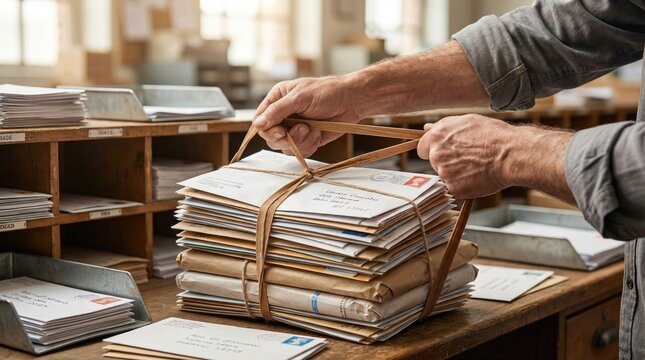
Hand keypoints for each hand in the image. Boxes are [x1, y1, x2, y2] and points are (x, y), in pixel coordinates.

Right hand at [253, 75, 361, 157]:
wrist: (351, 101)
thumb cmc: (328, 92)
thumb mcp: (300, 97)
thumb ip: (278, 110)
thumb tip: (258, 124)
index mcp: (277, 99)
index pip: (260, 120)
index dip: (267, 129)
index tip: (281, 131)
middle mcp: (283, 115)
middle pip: (271, 137)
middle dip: (287, 137)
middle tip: (302, 129)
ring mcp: (294, 129)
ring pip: (285, 147)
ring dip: (300, 141)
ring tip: (313, 128)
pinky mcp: (306, 139)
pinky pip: (299, 152)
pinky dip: (309, 145)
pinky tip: (318, 133)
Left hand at [417, 114, 573, 199]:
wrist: (511, 154)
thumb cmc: (494, 135)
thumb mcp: (468, 122)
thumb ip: (444, 127)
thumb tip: (427, 128)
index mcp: (437, 136)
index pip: (421, 148)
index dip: (432, 150)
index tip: (444, 152)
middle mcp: (436, 154)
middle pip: (434, 162)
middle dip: (447, 161)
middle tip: (468, 158)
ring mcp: (444, 172)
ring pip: (445, 175)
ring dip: (456, 173)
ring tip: (477, 166)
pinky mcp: (453, 188)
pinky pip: (455, 188)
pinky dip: (465, 185)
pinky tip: (478, 176)